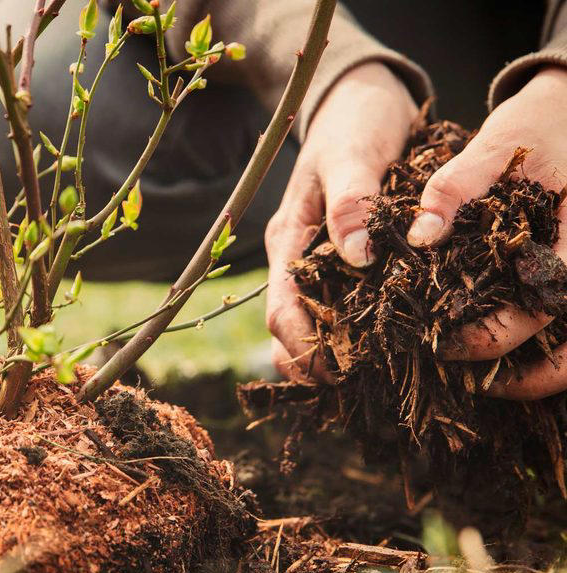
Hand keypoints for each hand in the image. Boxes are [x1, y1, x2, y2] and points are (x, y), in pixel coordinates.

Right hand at [265, 62, 417, 379]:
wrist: (361, 99)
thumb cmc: (354, 122)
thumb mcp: (352, 153)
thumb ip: (351, 202)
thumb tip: (358, 258)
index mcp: (289, 238)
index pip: (280, 308)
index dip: (300, 347)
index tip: (333, 373)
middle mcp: (297, 257)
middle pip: (289, 326)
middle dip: (311, 361)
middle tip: (352, 386)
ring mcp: (317, 259)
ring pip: (311, 321)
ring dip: (329, 352)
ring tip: (366, 377)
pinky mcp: (340, 258)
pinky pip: (337, 303)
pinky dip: (350, 330)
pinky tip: (379, 344)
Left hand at [405, 67, 566, 399]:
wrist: (566, 117)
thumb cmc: (536, 131)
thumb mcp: (495, 147)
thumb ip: (455, 188)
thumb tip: (420, 236)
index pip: (540, 309)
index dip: (490, 338)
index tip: (442, 345)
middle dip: (520, 379)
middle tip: (463, 381)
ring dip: (533, 378)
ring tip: (479, 384)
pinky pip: (563, 335)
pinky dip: (535, 357)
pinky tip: (495, 362)